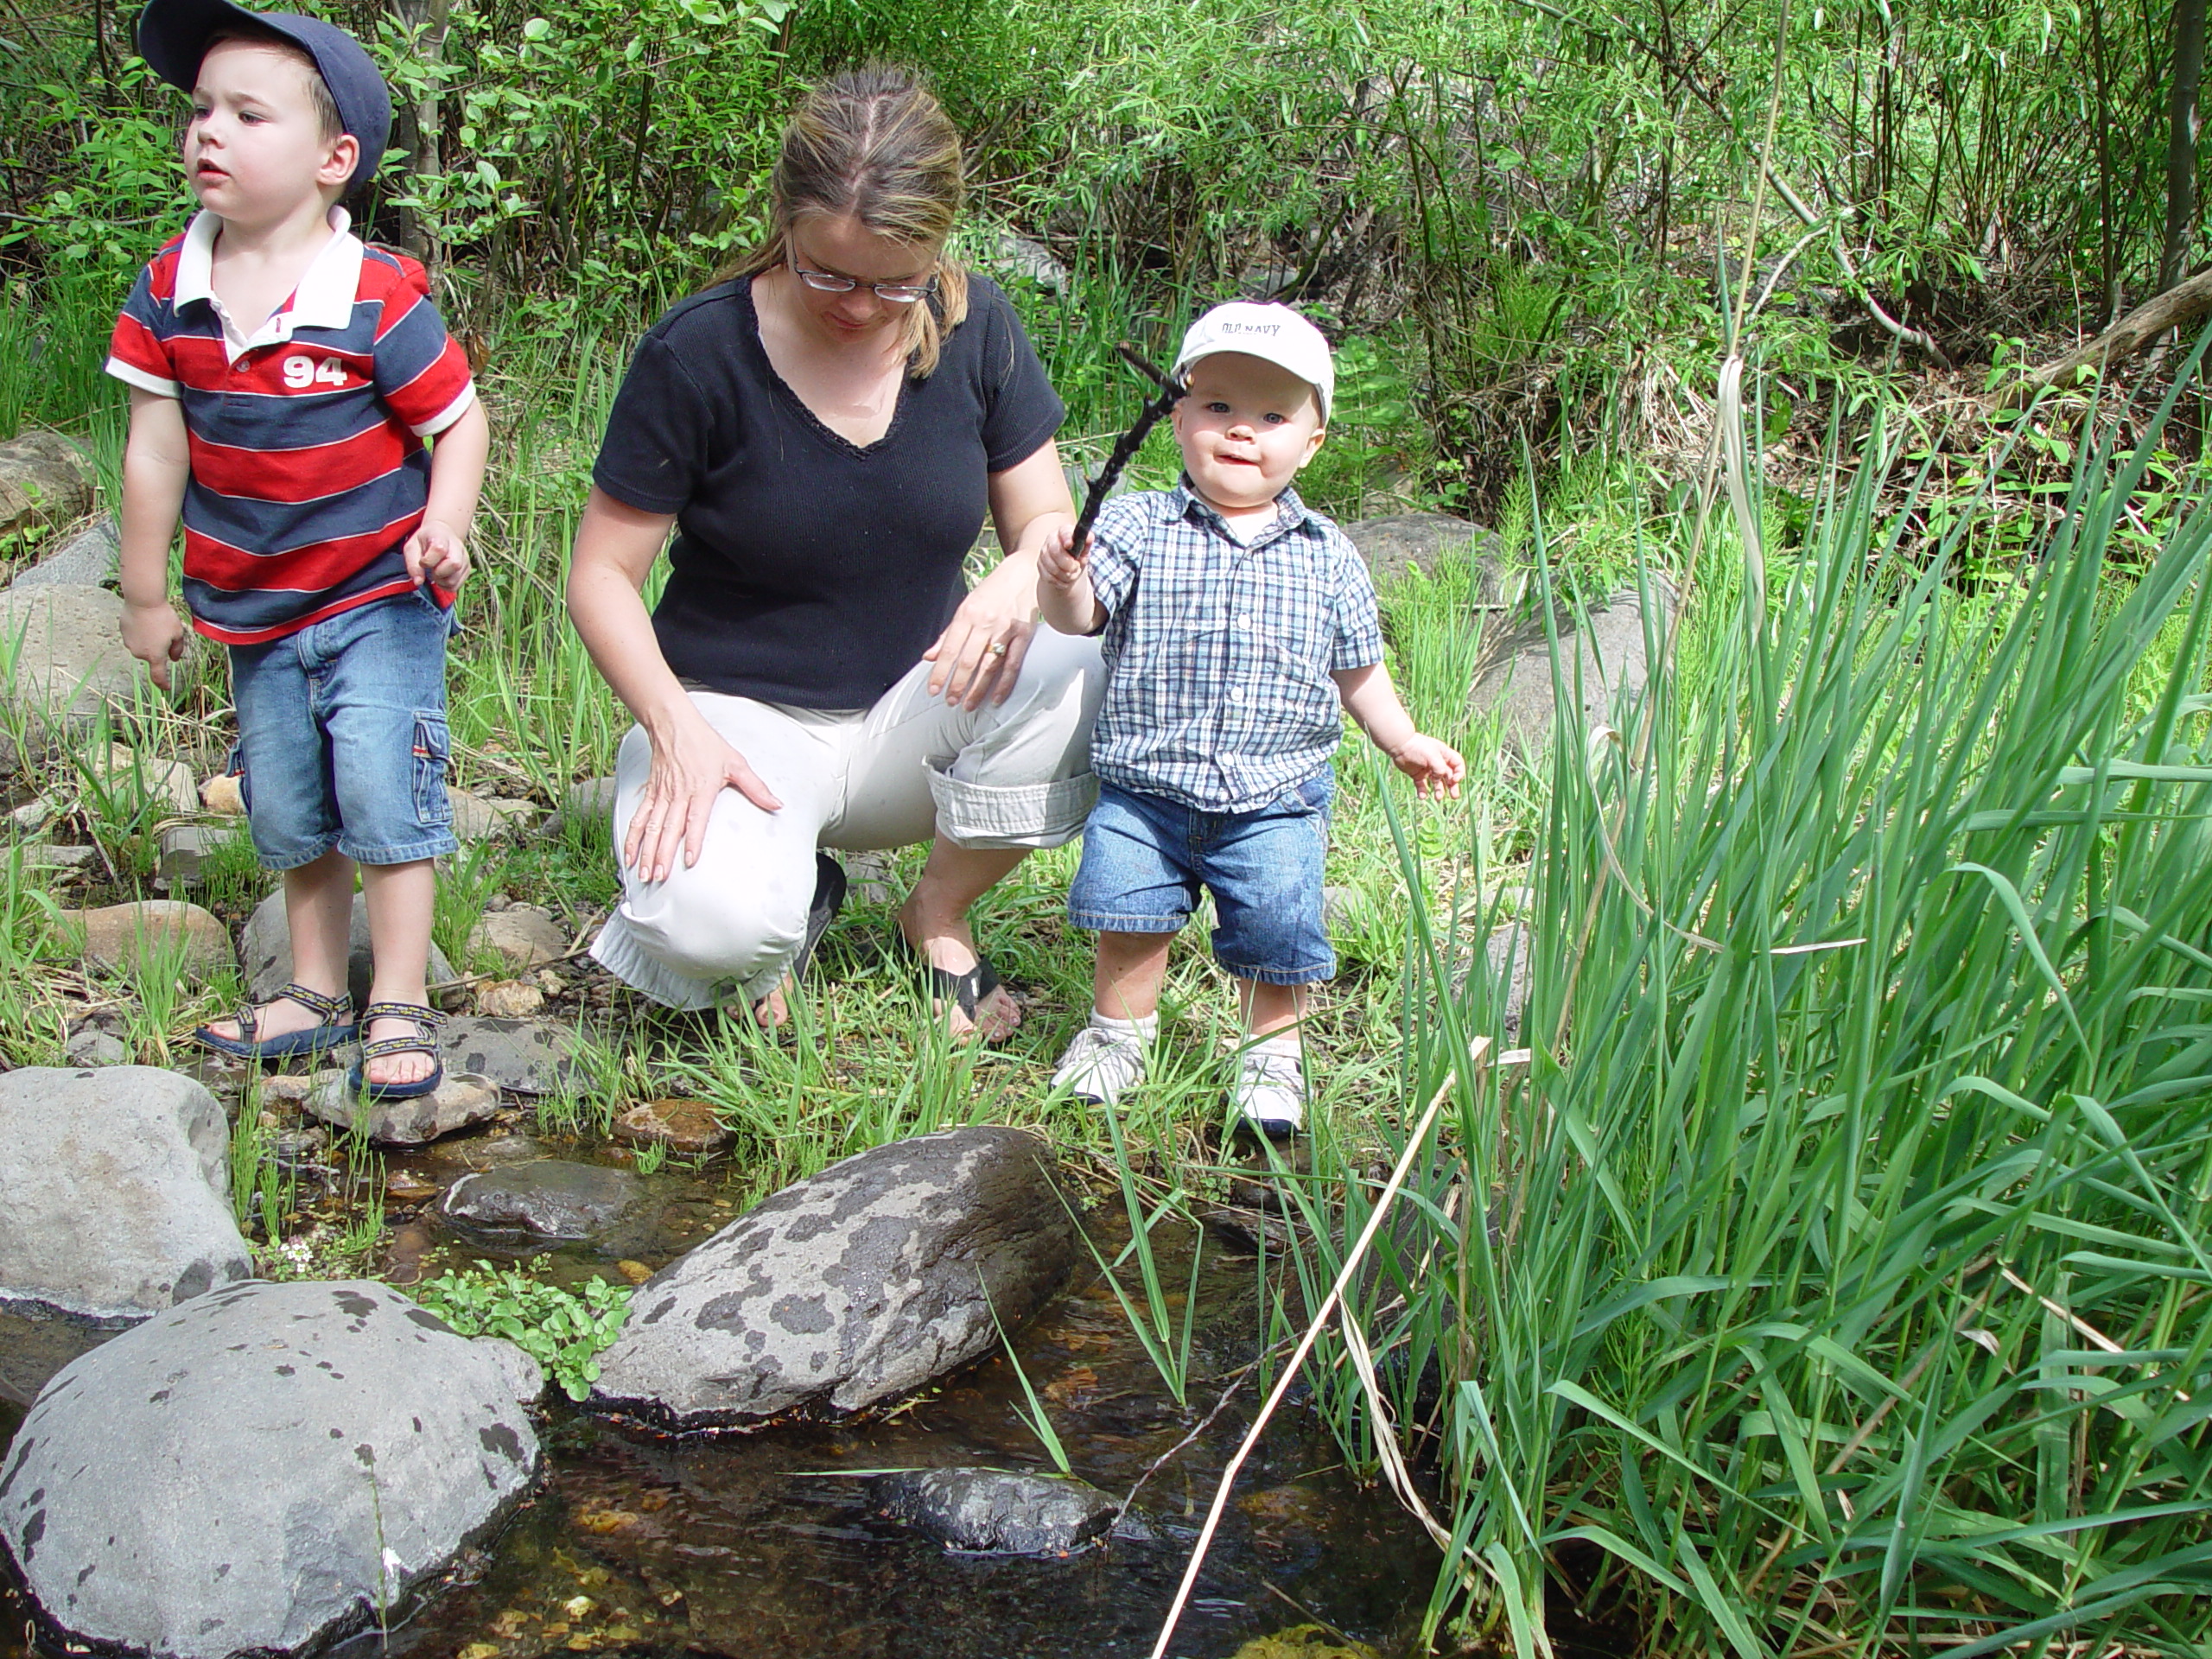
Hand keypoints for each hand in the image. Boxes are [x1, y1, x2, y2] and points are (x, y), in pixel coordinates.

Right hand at [120, 598, 186, 691]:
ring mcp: (129, 644)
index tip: (166, 688)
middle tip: (165, 632)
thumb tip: (174, 659)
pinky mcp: (123, 633)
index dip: (162, 684)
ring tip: (154, 623)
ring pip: (142, 646)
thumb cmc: (163, 617)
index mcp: (155, 656)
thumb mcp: (178, 633)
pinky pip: (134, 636)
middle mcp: (140, 653)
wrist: (142, 601)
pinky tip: (144, 620)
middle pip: (152, 656)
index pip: (158, 676)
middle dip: (158, 648)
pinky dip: (140, 632)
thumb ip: (177, 649)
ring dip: (148, 640)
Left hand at [404, 518, 469, 593]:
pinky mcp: (467, 569)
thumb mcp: (412, 548)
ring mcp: (465, 559)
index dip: (428, 561)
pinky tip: (441, 577)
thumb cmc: (424, 542)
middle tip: (431, 569)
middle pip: (454, 565)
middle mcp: (458, 547)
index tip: (422, 562)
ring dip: (441, 581)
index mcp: (442, 537)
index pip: (440, 550)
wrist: (442, 534)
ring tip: (435, 573)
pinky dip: (445, 586)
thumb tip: (418, 582)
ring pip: (455, 579)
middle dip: (438, 573)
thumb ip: (413, 564)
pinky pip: (456, 585)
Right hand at [624, 705, 782, 882]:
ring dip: (646, 851)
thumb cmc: (705, 743)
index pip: (696, 820)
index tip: (689, 860)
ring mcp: (662, 795)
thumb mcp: (736, 763)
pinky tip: (629, 854)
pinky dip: (632, 837)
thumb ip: (756, 787)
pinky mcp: (651, 793)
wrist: (674, 724)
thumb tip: (776, 804)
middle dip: (662, 855)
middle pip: (669, 829)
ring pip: (651, 827)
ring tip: (643, 873)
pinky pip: (639, 818)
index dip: (693, 840)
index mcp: (701, 789)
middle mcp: (679, 794)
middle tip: (659, 876)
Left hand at [923, 586, 1036, 709]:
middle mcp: (985, 622)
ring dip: (978, 689)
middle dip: (957, 684)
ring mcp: (1006, 628)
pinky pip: (1013, 664)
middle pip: (968, 660)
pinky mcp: (1024, 634)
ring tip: (968, 705)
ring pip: (989, 665)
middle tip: (950, 702)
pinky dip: (1004, 684)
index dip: (940, 672)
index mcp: (966, 614)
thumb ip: (948, 635)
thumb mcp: (965, 607)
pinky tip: (996, 699)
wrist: (1022, 572)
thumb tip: (929, 657)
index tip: (933, 690)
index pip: (949, 649)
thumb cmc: (991, 592)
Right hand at [1038, 523, 1086, 591]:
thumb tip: (1089, 538)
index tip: (1070, 545)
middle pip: (1055, 551)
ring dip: (1066, 575)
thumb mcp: (1084, 550)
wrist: (1068, 568)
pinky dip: (1060, 581)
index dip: (1066, 538)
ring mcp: (1043, 552)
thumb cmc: (1078, 555)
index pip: (1064, 532)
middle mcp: (1051, 539)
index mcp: (1063, 532)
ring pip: (1052, 567)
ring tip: (1073, 575)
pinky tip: (1065, 580)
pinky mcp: (1040, 565)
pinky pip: (1049, 576)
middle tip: (1076, 568)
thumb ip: (1087, 543)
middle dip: (1067, 563)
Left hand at [1391, 734, 1465, 798]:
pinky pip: (1422, 786)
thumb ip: (1440, 768)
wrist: (1400, 745)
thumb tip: (1440, 778)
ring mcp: (1427, 769)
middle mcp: (1437, 763)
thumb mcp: (1432, 756)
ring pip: (1436, 783)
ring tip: (1438, 798)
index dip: (1459, 773)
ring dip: (1439, 791)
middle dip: (1452, 786)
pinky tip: (1422, 797)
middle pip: (1449, 776)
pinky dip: (1423, 792)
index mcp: (1444, 755)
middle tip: (1454, 796)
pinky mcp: (1417, 775)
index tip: (1455, 779)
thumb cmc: (1418, 747)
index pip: (1458, 765)